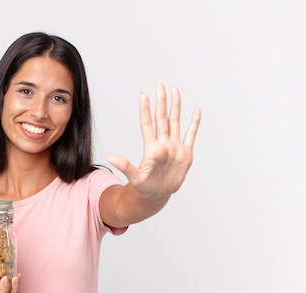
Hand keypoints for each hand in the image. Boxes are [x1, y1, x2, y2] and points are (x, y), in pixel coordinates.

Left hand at [106, 82, 200, 200]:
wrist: (157, 196)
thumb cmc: (144, 188)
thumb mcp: (134, 178)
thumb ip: (124, 166)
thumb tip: (109, 156)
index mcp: (151, 148)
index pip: (147, 124)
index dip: (145, 110)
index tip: (143, 95)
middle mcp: (163, 143)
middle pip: (162, 118)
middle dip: (161, 101)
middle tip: (159, 84)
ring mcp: (174, 147)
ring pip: (175, 121)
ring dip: (175, 106)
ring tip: (175, 90)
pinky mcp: (185, 153)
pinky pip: (191, 135)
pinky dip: (194, 123)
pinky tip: (196, 110)